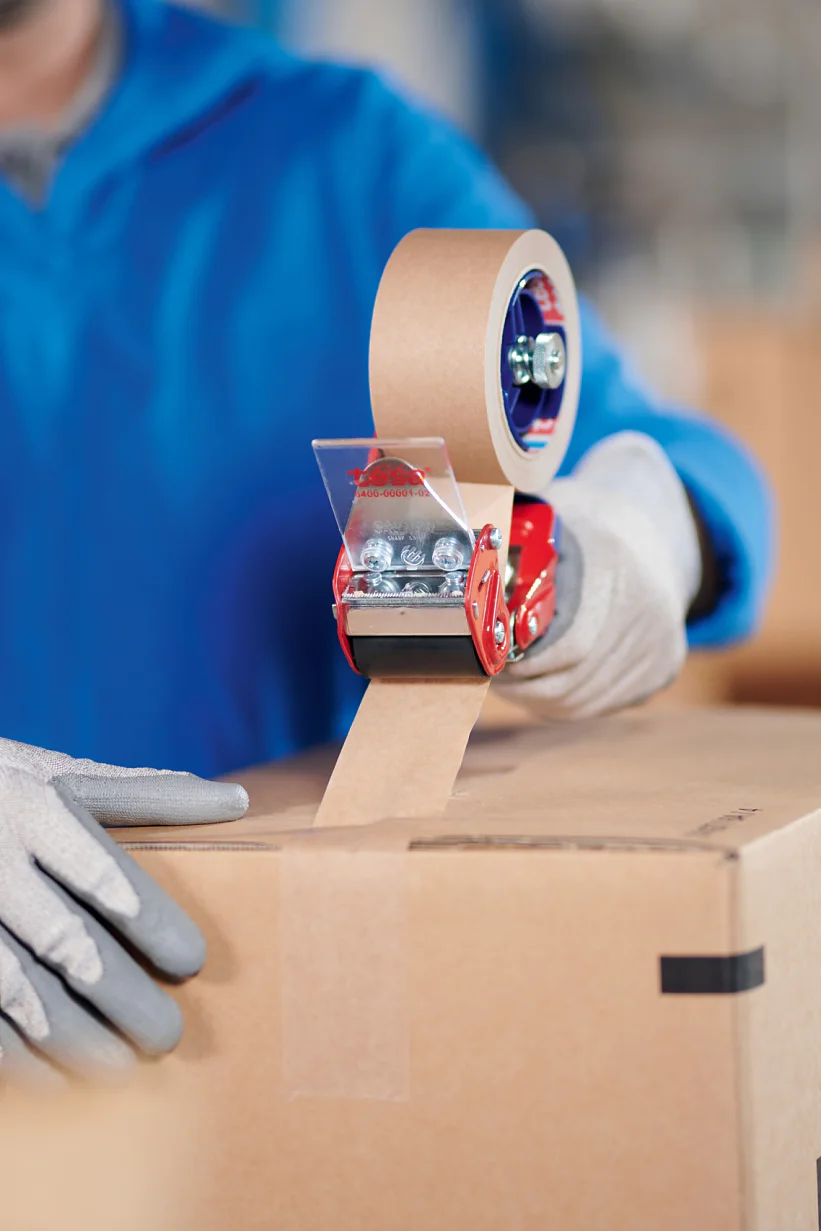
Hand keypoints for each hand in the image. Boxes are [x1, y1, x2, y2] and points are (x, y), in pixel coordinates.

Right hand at [0, 739, 247, 1079]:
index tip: (191, 961)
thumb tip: (237, 802)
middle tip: (166, 1035)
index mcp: (35, 810)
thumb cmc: (2, 787)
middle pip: (65, 942)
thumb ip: (143, 794)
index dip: (151, 921)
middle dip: (121, 996)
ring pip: (19, 990)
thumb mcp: (59, 775)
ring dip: (71, 1038)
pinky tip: (51, 1079)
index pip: (101, 873)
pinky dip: (16, 1054)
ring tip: (118, 1070)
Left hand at [501, 431, 701, 719]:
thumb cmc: (584, 529)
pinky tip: (544, 682)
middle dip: (523, 685)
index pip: (570, 645)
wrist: (652, 535)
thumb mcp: (550, 521)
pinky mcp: (663, 668)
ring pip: (582, 701)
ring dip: (539, 697)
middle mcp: (649, 612)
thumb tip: (452, 558)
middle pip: (572, 681)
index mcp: (616, 570)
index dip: (524, 662)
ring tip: (511, 679)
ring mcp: (659, 645)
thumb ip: (509, 544)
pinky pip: (601, 703)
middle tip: (491, 673)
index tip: (490, 658)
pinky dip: (566, 700)